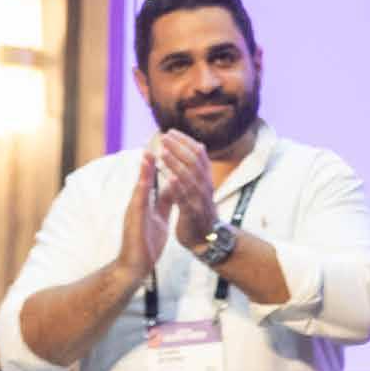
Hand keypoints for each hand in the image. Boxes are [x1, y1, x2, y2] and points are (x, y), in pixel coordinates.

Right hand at [116, 153, 169, 284]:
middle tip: (153, 139)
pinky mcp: (133, 221)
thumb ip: (164, 201)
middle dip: (149, 160)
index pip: (154, 179)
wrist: (134, 266)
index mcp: (147, 203)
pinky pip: (138, 203)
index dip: (160, 163)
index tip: (166, 145)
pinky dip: (142, 191)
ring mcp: (134, 212)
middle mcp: (139, 204)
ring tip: (147, 152)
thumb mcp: (159, 217)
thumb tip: (172, 186)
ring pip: (140, 186)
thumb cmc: (146, 243)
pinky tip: (144, 179)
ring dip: (143, 170)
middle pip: (144, 178)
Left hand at [155, 130, 218, 249]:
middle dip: (178, 147)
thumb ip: (197, 170)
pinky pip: (185, 197)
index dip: (185, 141)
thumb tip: (197, 147)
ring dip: (175, 163)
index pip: (198, 153)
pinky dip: (178, 186)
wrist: (206, 238)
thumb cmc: (201, 211)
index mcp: (205, 178)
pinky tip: (169, 177)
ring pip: (188, 177)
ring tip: (163, 151)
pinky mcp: (192, 213)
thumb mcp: (201, 187)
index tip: (171, 131)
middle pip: (193, 161)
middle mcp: (205, 185)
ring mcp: (199, 198)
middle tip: (164, 136)